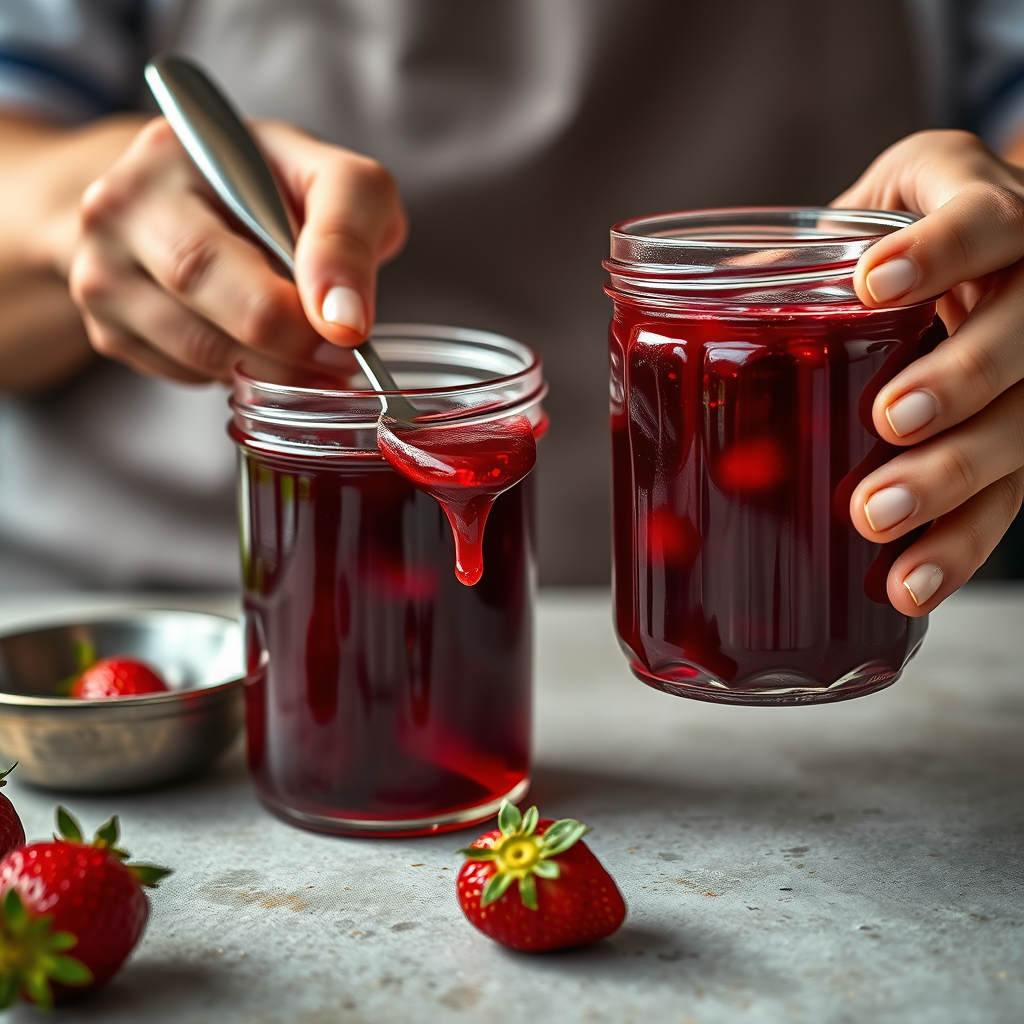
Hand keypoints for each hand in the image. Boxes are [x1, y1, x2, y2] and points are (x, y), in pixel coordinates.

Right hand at [68, 117, 406, 383]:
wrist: (211, 195)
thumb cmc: (277, 186)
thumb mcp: (335, 180)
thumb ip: (349, 231)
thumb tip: (344, 320)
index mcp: (166, 159)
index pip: (211, 254)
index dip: (285, 311)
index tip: (347, 337)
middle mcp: (117, 213)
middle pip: (195, 311)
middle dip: (283, 347)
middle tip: (338, 361)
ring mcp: (102, 273)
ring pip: (194, 354)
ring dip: (267, 367)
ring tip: (312, 354)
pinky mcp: (110, 328)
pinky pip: (184, 375)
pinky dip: (234, 374)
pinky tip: (258, 342)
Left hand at [834, 129, 1023, 614]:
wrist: (962, 249)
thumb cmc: (892, 236)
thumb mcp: (850, 226)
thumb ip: (789, 264)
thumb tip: (683, 312)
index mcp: (980, 212)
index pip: (984, 222)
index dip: (939, 252)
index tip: (870, 284)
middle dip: (957, 380)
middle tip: (888, 420)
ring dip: (953, 478)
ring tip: (878, 521)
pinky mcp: (1022, 434)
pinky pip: (1009, 495)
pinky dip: (957, 543)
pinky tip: (911, 585)